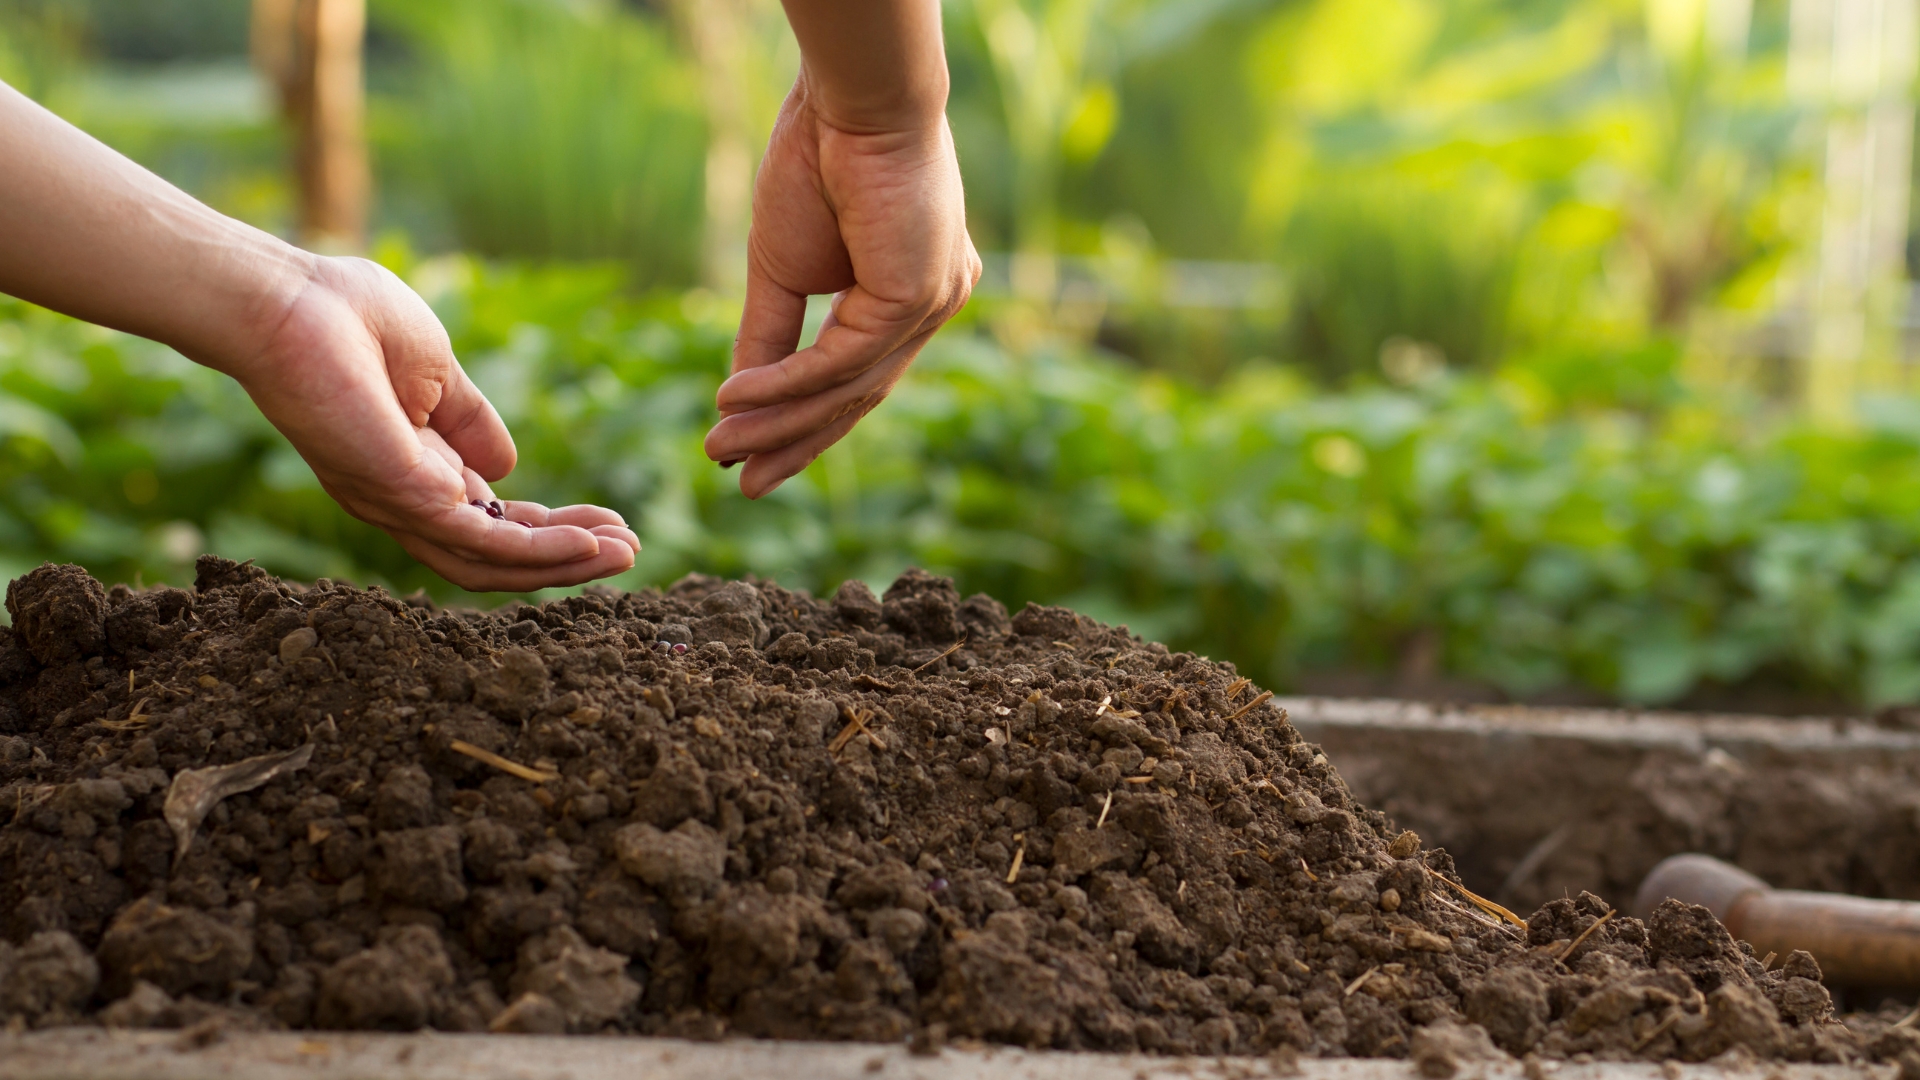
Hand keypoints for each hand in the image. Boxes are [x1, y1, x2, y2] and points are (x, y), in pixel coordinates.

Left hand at [234, 256, 639, 590]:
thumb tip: (507, 464)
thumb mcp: (435, 368)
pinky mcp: (402, 497)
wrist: (288, 302)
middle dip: (566, 554)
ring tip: (621, 556)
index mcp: (413, 465)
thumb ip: (469, 418)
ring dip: (561, 564)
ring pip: (490, 563)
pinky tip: (586, 544)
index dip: (550, 526)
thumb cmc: (346, 316)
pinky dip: (538, 550)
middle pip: (496, 552)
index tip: (608, 523)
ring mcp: (399, 503)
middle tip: (627, 551)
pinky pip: (481, 541)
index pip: (491, 517)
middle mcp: (403, 497)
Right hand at [702, 74, 979, 497]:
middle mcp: (933, 302)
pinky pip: (842, 361)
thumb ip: (770, 337)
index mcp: (912, 293)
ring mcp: (934, 301)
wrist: (845, 100)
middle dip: (796, 443)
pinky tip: (736, 399)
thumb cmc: (816, 162)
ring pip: (849, 387)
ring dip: (780, 422)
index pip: (860, 377)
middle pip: (860, 396)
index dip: (805, 424)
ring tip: (723, 446)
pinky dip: (784, 384)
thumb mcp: (782, 269)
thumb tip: (740, 401)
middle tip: (744, 484)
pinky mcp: (919, 296)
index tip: (751, 460)